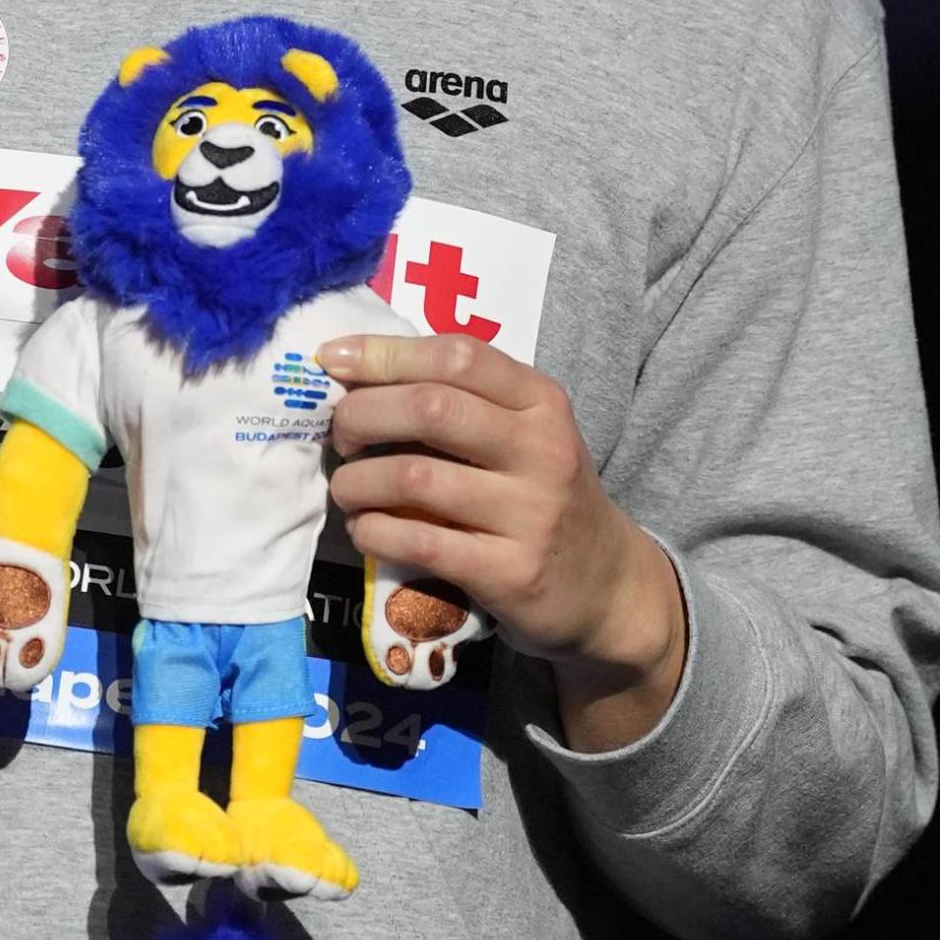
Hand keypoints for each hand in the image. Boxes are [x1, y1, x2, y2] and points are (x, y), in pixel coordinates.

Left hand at [316, 333, 687, 755]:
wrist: (607, 586)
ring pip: (414, 477)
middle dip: (362, 415)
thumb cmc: (542, 496)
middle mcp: (541, 449)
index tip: (333, 361)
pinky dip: (374, 531)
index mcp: (542, 402)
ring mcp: (529, 513)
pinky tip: (366, 529)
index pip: (457, 355)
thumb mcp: (524, 434)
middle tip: (341, 436)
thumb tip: (353, 368)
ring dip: (357, 481)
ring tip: (348, 488)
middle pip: (430, 408)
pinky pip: (418, 541)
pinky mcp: (509, 572)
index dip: (385, 353)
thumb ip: (459, 398)